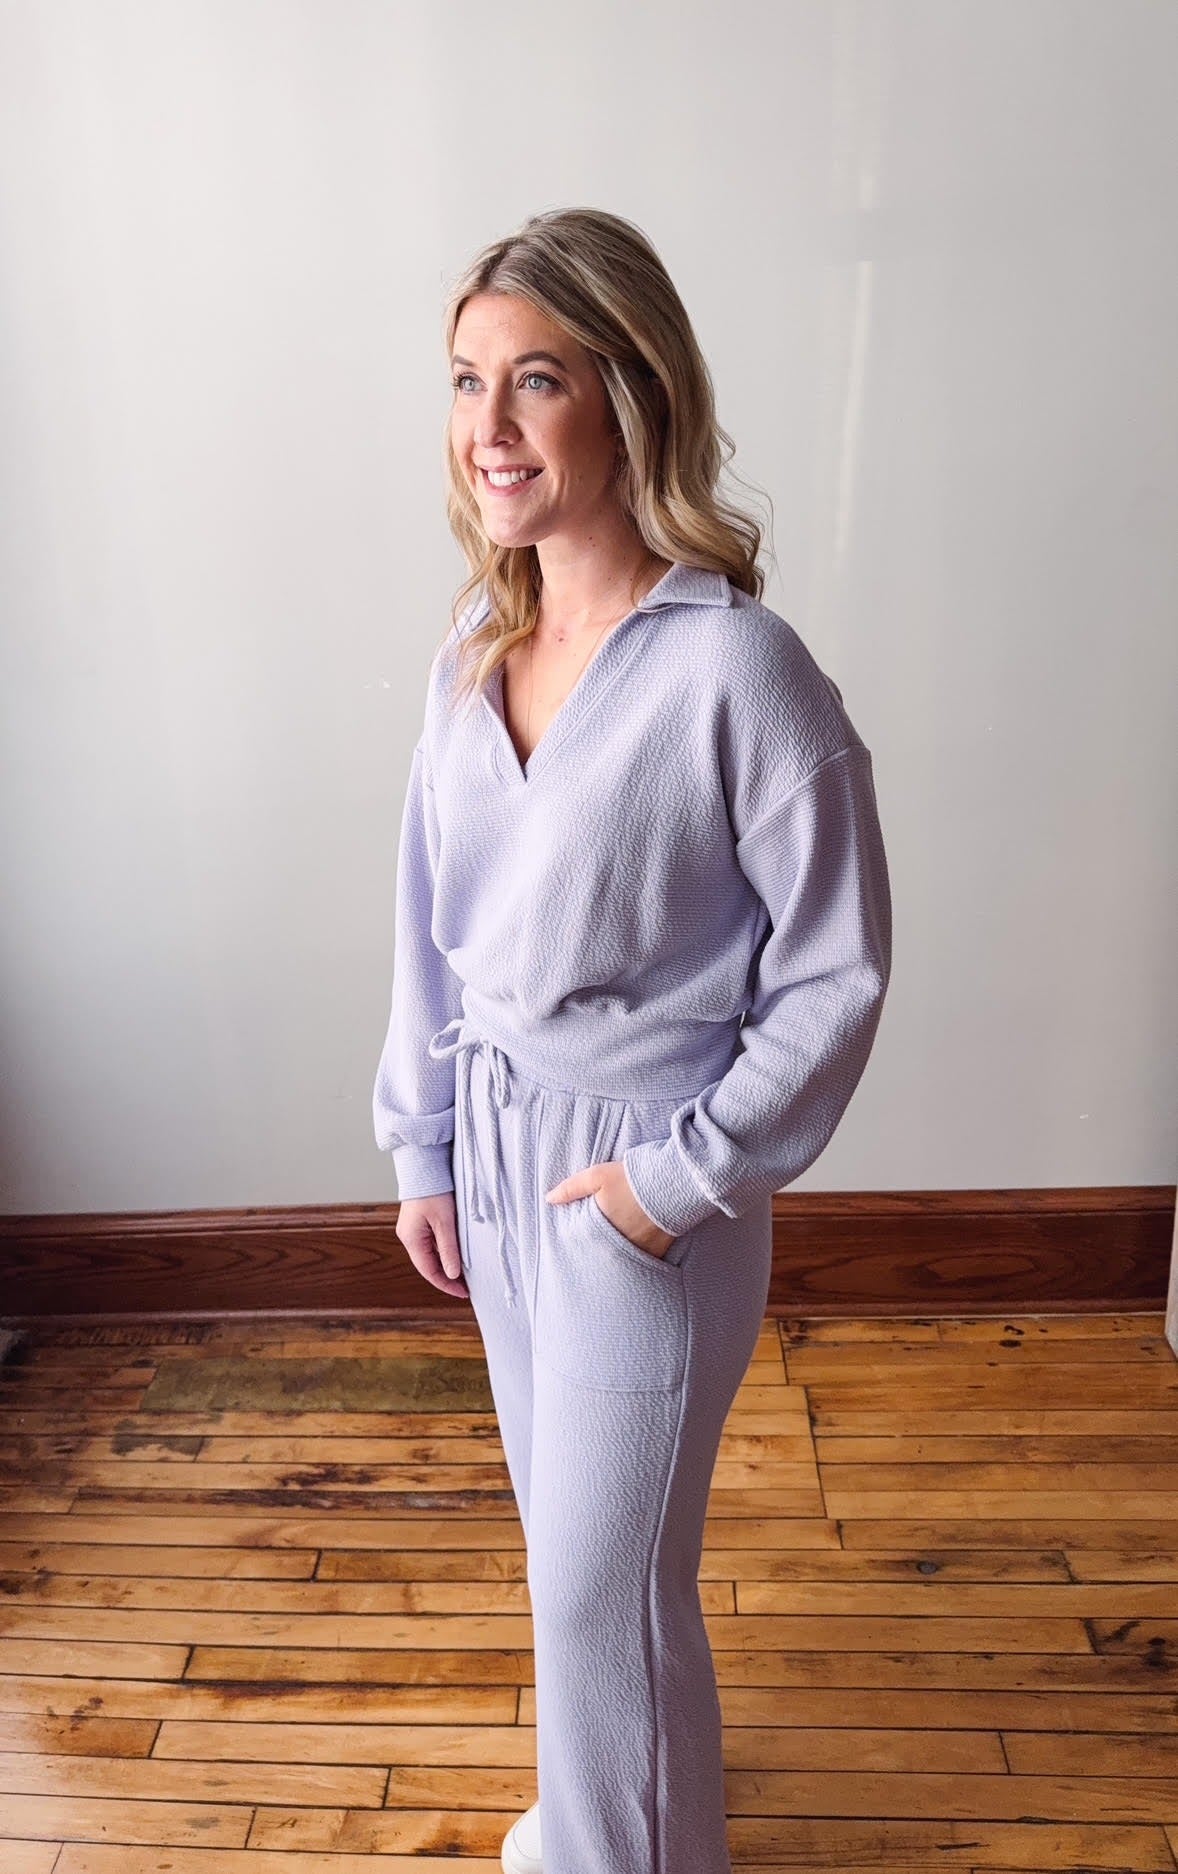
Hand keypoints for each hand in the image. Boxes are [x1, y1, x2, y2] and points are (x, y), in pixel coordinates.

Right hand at [396, 1192, 468, 1299]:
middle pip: (428, 1265)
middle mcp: (409, 1236)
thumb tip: (453, 1274)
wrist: (424, 1164)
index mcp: (411, 1239)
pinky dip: (444, 1252)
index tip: (464, 1293)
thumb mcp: (445, 1222)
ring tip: (465, 1273)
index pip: (429, 1271)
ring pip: (431, 1255)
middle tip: (467, 1286)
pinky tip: (456, 1254)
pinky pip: (432, 1243)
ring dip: (446, 1264)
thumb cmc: (433, 1190)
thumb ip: (449, 1249)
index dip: (446, 1284)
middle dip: (447, 1277)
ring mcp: (413, 1229)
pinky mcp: (420, 1222)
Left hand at [545, 1159, 677, 1258]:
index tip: (573, 1249)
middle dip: (596, 1258)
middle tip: (590, 1261)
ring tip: (613, 1256)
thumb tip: (549, 1199)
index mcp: (602, 1228)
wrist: (674, 1182)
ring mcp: (641, 1250)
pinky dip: (639, 1260)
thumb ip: (572, 1188)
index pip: (583, 1245)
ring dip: (617, 1260)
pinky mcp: (659, 1251)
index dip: (577, 1248)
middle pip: (603, 1257)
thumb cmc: (633, 1177)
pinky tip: (636, 1255)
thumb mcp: (598, 1176)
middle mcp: (620, 1244)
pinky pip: (644, 1261)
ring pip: (623, 1262)